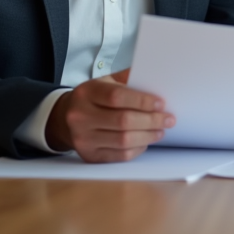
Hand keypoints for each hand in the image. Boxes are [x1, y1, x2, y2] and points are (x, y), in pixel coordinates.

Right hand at [45, 68, 174, 162]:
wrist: (65, 118)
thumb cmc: (94, 97)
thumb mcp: (105, 81)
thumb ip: (128, 78)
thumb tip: (156, 77)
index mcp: (87, 93)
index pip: (117, 97)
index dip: (142, 101)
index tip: (161, 103)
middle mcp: (80, 116)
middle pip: (123, 121)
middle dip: (151, 120)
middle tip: (168, 119)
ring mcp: (83, 138)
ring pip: (123, 141)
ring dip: (148, 136)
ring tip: (160, 130)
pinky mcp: (89, 155)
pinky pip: (119, 156)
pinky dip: (137, 149)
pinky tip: (146, 141)